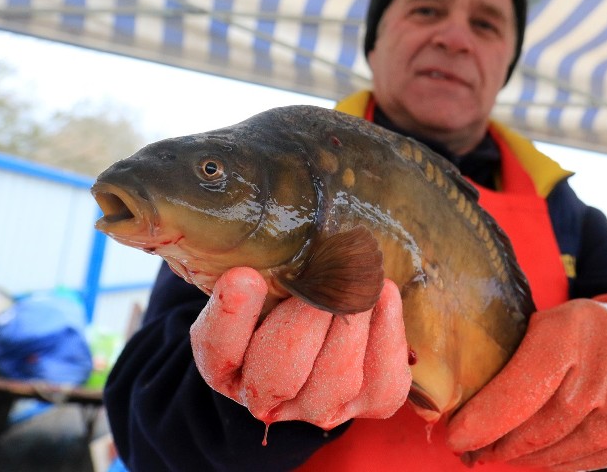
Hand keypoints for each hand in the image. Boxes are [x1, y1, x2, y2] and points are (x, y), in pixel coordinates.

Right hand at [190, 267, 411, 429]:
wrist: (328, 314)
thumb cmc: (280, 285)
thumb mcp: (252, 268)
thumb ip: (241, 253)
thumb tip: (223, 202)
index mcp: (226, 363)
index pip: (219, 349)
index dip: (232, 316)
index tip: (246, 276)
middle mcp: (268, 394)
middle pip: (278, 375)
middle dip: (304, 321)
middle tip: (323, 276)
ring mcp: (320, 405)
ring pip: (333, 383)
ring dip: (349, 326)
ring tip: (358, 280)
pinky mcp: (369, 402)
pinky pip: (383, 384)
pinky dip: (387, 335)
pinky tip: (385, 293)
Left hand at [447, 294, 606, 470]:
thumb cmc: (575, 336)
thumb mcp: (541, 328)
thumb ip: (509, 360)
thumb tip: (454, 405)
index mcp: (573, 326)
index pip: (525, 384)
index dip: (488, 418)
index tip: (457, 437)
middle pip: (548, 423)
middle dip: (503, 444)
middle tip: (473, 451)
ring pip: (573, 448)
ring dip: (529, 460)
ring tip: (502, 455)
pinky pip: (600, 460)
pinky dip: (563, 465)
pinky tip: (541, 460)